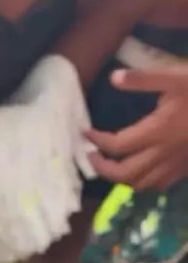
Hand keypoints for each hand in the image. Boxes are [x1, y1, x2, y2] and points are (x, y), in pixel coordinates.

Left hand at [87, 67, 187, 190]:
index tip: (86, 133)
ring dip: (121, 179)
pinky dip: (143, 182)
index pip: (116, 145)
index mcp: (157, 131)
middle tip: (90, 156)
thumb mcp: (175, 77)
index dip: (96, 141)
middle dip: (102, 168)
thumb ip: (143, 79)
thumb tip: (114, 78)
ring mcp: (177, 165)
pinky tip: (140, 171)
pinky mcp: (187, 168)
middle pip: (124, 174)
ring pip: (142, 185)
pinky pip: (160, 185)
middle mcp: (164, 154)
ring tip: (111, 165)